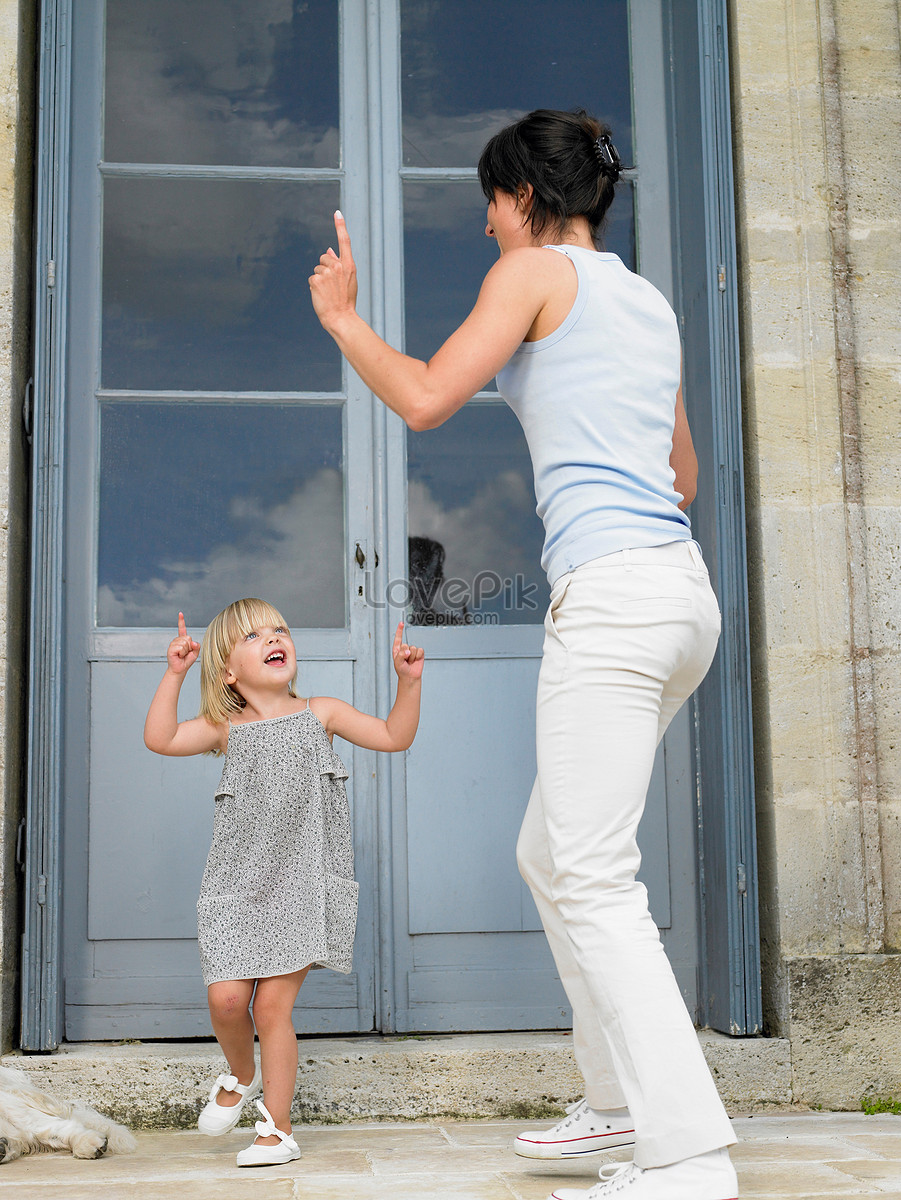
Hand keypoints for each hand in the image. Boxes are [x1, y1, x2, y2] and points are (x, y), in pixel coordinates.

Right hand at [167, 612, 199, 675]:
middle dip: (190, 647)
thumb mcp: (195, 653)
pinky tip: (178, 656)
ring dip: (186, 651)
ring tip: (181, 655)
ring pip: (185, 643)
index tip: (180, 613)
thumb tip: (193, 643)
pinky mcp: (171, 649)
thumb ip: (197, 646)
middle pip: (188, 638)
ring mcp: (173, 644)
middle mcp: (177, 640)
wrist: (180, 669)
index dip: (181, 621)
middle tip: (186, 653)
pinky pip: (180, 648)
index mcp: (183, 640)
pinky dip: (182, 653)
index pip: (182, 629)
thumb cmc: (187, 661)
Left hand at [309, 210, 357, 329]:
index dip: (340, 226)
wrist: (341, 317)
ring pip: (317, 268)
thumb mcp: (348, 280)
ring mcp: (327, 273)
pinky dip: (314, 287)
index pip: (344, 242)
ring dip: (319, 279)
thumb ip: (339, 264)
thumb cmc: (345, 300)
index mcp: (349, 265)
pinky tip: (321, 295)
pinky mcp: (316, 280)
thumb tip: (328, 249)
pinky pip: (311, 278)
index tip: (337, 213)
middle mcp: (338, 266)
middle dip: (324, 268)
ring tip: (327, 292)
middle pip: (324, 257)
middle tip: (332, 285)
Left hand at [392, 621, 423, 680]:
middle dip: (406, 654)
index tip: (401, 623)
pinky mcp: (419, 653)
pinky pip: (420, 650)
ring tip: (410, 662)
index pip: (398, 638)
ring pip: (413, 648)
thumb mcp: (397, 662)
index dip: (399, 630)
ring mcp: (412, 650)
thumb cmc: (402, 670)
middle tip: (406, 661)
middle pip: (406, 645)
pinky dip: (418, 656)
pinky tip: (416, 660)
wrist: (410, 676)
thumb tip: (409, 651)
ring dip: (412, 657)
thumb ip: (401, 655)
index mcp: (397, 649)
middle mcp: (405, 648)